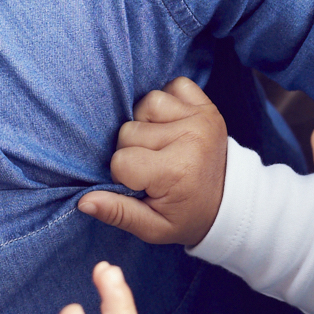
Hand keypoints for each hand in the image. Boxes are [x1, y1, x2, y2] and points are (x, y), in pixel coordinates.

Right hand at [78, 76, 227, 246]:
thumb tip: (83, 201)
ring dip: (146, 123)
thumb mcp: (153, 228)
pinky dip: (167, 101)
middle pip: (128, 130)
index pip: (121, 161)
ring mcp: (200, 117)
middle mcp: (189, 138)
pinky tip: (171, 124)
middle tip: (153, 168)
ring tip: (159, 145)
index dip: (123, 175)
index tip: (143, 186)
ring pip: (146, 104)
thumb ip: (118, 214)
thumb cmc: (186, 214)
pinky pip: (174, 86)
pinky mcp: (207, 105)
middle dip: (132, 150)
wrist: (230, 201)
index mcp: (176, 171)